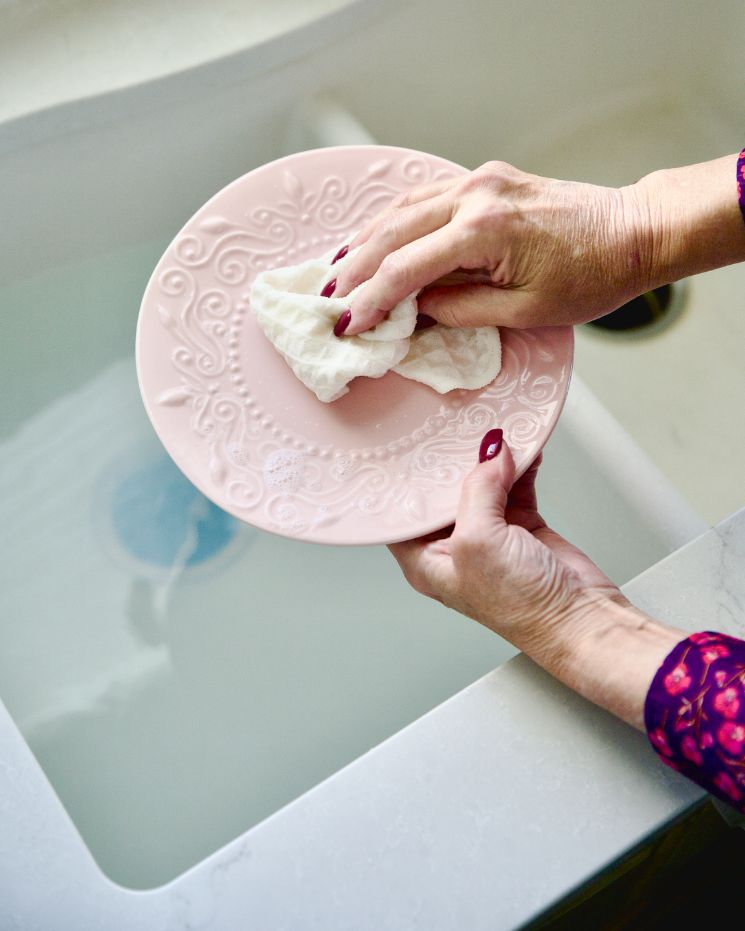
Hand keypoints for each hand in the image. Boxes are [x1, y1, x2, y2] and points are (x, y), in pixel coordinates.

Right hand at [333, 160, 649, 334]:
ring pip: (402, 208)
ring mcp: (479, 181)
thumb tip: (415, 311)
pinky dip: (394, 221)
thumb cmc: (591, 276)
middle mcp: (474, 196)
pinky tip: (376, 238)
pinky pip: (424, 198)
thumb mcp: (524, 311)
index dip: (371, 301)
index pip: (406, 269)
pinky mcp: (486, 179)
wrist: (632, 232)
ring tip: (338, 270)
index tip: (347, 326)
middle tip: (327, 299)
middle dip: (354, 268)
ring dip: (366, 240)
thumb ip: (461, 310)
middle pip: (392, 232)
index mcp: (485, 232)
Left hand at [389, 431, 685, 729]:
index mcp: (425, 560)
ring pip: (483, 487)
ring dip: (492, 463)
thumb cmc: (522, 605)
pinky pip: (515, 489)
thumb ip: (478, 489)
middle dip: (453, 464)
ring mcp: (489, 538)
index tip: (411, 447)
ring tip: (497, 436)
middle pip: (444, 494)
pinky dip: (520, 470)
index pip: (404, 513)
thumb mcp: (480, 540)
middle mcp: (453, 548)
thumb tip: (489, 454)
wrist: (580, 619)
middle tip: (456, 429)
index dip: (406, 482)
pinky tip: (523, 452)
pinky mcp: (522, 530)